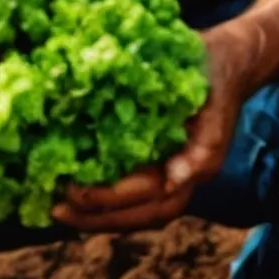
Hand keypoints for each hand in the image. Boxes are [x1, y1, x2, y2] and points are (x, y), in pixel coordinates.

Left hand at [53, 20, 262, 232]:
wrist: (223, 61)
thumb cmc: (214, 79)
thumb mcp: (214, 103)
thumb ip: (204, 147)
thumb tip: (174, 180)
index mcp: (193, 169)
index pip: (148, 195)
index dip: (111, 199)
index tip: (74, 191)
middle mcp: (177, 179)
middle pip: (137, 214)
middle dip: (96, 217)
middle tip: (55, 210)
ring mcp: (165, 175)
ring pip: (130, 211)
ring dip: (93, 215)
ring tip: (56, 209)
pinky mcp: (151, 163)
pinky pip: (125, 193)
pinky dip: (98, 199)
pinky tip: (69, 194)